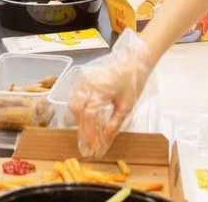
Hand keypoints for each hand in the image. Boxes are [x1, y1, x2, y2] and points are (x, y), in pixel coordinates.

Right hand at [69, 29, 153, 157]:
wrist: (133, 60)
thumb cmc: (132, 81)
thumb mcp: (126, 106)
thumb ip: (114, 124)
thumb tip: (105, 140)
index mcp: (100, 90)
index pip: (90, 116)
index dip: (90, 134)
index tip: (93, 147)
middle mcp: (88, 84)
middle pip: (78, 111)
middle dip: (82, 129)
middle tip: (87, 144)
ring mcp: (84, 79)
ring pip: (74, 103)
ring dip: (79, 119)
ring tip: (87, 133)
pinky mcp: (83, 77)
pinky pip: (76, 96)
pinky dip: (79, 109)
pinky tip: (86, 118)